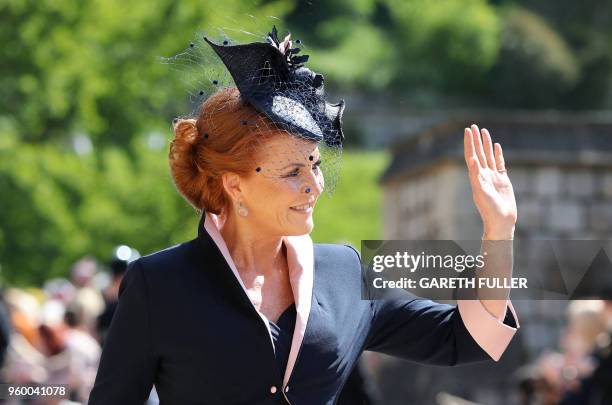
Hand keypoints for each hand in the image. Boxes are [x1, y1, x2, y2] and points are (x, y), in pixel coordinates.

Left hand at [464, 124, 516, 239]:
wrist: (501, 220)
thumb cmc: (489, 209)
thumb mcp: (481, 191)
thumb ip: (476, 175)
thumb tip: (472, 160)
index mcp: (476, 176)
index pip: (471, 155)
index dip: (469, 143)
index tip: (467, 130)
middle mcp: (483, 174)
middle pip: (478, 152)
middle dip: (475, 139)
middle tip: (473, 125)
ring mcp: (493, 176)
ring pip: (489, 155)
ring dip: (486, 143)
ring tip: (484, 131)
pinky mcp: (502, 179)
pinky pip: (499, 163)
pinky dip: (497, 154)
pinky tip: (496, 146)